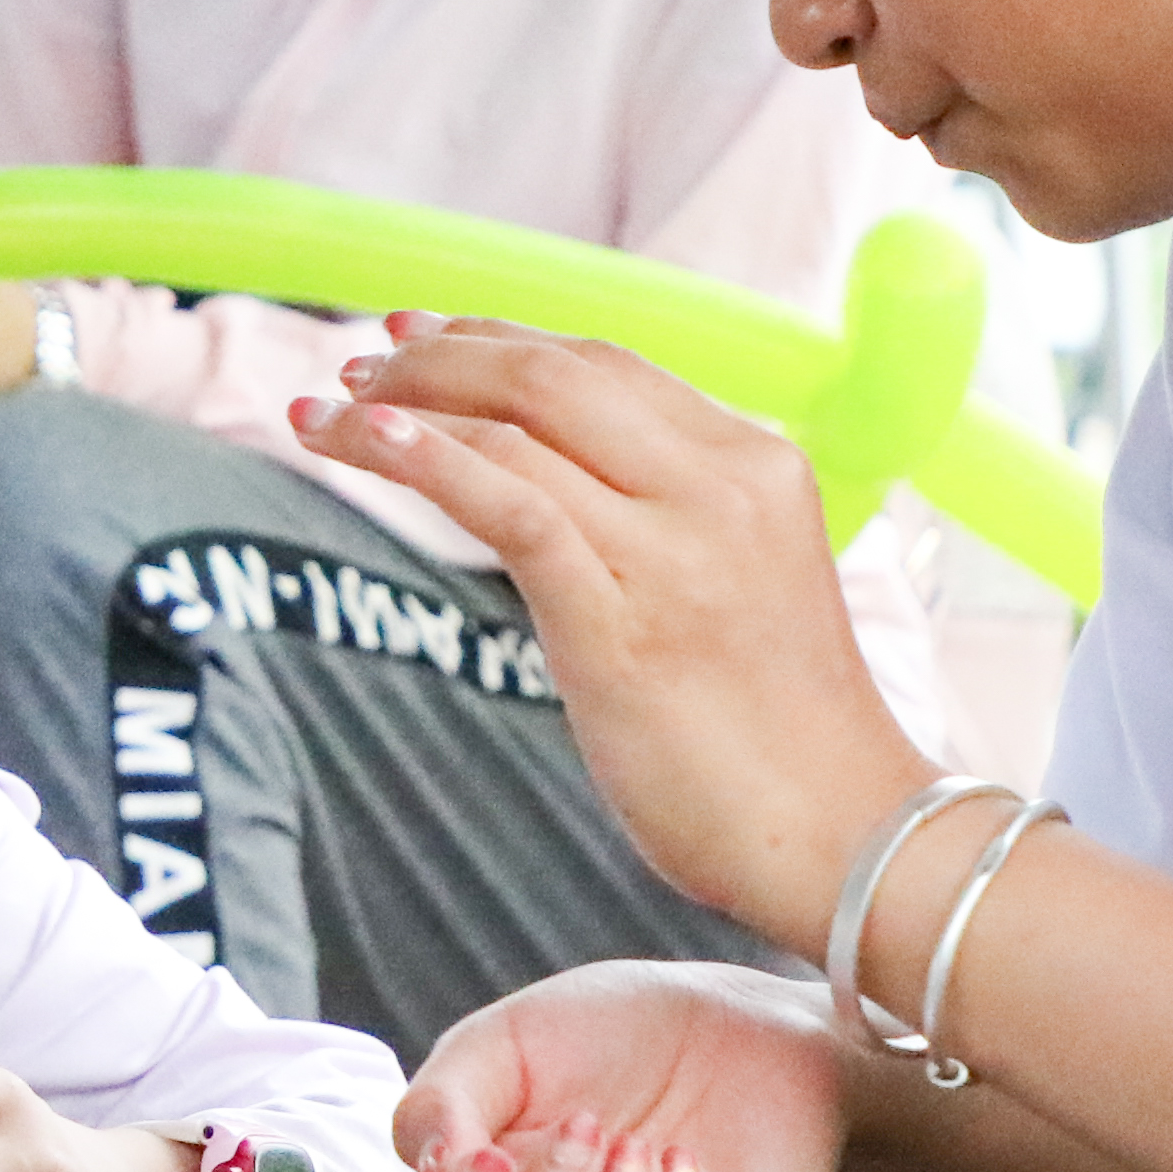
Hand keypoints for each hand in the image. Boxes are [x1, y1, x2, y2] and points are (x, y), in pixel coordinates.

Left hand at [296, 314, 924, 931]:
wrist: (849, 836)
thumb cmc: (781, 737)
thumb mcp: (736, 588)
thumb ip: (663, 524)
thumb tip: (548, 495)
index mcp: (757, 463)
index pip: (607, 363)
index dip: (502, 338)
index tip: (425, 335)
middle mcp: (721, 482)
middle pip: (554, 372)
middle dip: (442, 355)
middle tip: (360, 362)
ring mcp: (675, 546)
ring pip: (517, 425)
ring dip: (402, 405)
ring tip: (323, 410)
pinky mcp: (623, 618)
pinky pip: (510, 505)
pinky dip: (425, 460)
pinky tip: (361, 438)